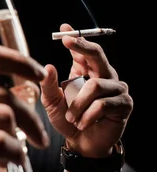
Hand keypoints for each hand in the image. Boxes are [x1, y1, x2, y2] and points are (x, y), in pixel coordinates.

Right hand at [0, 41, 48, 171]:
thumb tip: (12, 74)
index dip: (18, 60)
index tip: (40, 74)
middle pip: (0, 92)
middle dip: (30, 117)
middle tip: (38, 135)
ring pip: (4, 116)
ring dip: (21, 139)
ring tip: (15, 153)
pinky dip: (14, 153)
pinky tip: (10, 161)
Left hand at [40, 23, 131, 157]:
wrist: (81, 143)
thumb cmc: (67, 119)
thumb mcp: (51, 102)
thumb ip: (48, 85)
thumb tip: (48, 66)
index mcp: (84, 70)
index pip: (82, 49)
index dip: (76, 36)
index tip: (64, 28)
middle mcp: (102, 75)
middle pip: (97, 54)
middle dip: (82, 46)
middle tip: (68, 42)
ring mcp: (116, 88)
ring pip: (96, 85)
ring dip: (79, 104)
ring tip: (72, 117)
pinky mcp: (124, 104)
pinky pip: (103, 104)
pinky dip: (88, 115)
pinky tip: (82, 123)